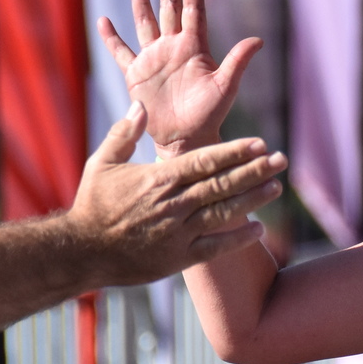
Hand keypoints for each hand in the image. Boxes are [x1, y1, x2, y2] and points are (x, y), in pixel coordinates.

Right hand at [65, 103, 285, 284]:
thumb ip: (124, 134)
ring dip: (253, 200)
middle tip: (281, 160)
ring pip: (223, 213)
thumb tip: (141, 104)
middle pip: (222, 184)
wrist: (81, 251)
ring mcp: (177, 233)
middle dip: (254, 171)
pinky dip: (237, 240)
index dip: (235, 152)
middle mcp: (173, 205)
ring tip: (275, 187)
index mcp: (159, 179)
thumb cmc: (93, 204)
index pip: (205, 161)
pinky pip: (214, 249)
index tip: (260, 144)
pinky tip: (259, 230)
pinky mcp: (177, 259)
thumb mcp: (103, 163)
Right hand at [98, 0, 261, 156]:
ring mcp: (153, 58)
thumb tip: (259, 40)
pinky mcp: (136, 74)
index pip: (194, 10)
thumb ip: (238, 62)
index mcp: (194, 47)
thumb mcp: (225, 87)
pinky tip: (104, 21)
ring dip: (141, 0)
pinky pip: (121, 52)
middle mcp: (173, 47)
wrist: (186, 138)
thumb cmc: (210, 115)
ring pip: (145, 22)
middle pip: (170, 8)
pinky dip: (111, 38)